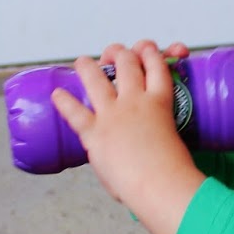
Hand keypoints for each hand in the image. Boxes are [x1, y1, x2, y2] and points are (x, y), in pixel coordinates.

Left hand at [51, 41, 204, 233]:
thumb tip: (151, 154)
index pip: (157, 64)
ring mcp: (113, 114)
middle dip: (120, 53)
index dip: (151, 51)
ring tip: (83, 62)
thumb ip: (161, 142)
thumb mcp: (175, 146)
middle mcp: (136, 101)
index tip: (147, 49)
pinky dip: (64, 101)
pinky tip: (57, 94)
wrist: (161, 184)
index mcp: (160, 103)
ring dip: (88, 66)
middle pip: (127, 62)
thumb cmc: (174, 174)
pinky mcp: (95, 131)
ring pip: (96, 77)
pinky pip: (74, 112)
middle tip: (115, 55)